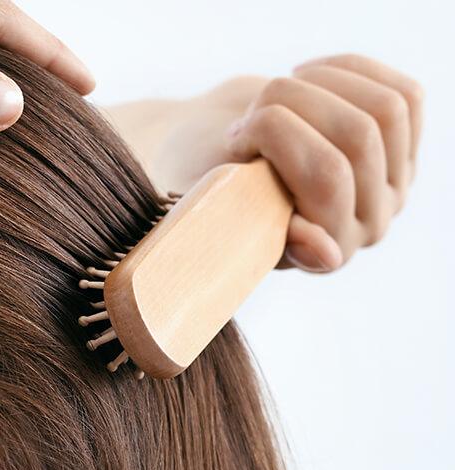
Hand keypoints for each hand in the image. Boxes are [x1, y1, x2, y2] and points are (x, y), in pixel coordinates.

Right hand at [221, 54, 423, 272]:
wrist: (212, 163)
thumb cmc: (208, 190)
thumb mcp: (218, 208)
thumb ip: (263, 229)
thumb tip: (328, 254)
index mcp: (326, 253)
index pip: (325, 176)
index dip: (275, 134)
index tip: (232, 138)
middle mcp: (369, 224)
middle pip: (357, 136)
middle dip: (290, 102)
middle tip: (246, 114)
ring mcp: (394, 184)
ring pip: (384, 109)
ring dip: (319, 83)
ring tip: (276, 93)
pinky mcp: (405, 145)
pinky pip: (404, 93)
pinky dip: (349, 70)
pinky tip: (307, 76)